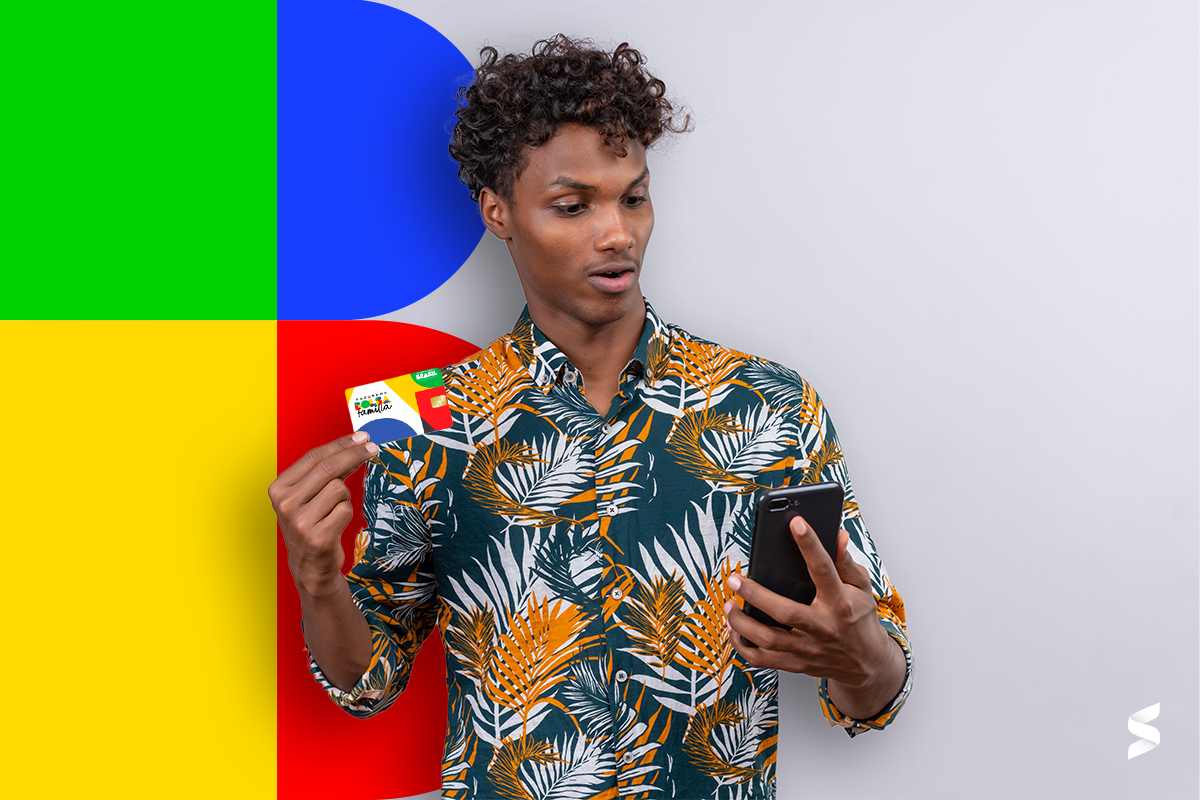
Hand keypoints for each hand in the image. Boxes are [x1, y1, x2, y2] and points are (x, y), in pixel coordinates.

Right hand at [268, 431, 377, 593]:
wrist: (309, 566)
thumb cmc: (311, 523)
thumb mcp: (308, 495)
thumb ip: (325, 471)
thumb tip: (358, 444)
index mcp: (279, 489)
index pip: (314, 457)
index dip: (341, 444)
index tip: (363, 437)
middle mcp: (285, 504)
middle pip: (328, 468)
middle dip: (355, 454)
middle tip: (374, 448)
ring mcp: (300, 522)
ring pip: (339, 489)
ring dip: (344, 497)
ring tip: (333, 511)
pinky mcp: (318, 537)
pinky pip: (346, 510)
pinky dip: (346, 514)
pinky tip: (334, 524)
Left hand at [724, 517, 893, 690]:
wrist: (867, 663)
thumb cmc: (859, 618)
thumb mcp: (861, 587)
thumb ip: (846, 562)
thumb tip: (838, 534)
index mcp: (840, 602)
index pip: (824, 570)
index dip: (811, 545)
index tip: (796, 523)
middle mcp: (822, 627)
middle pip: (785, 613)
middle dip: (756, 595)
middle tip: (734, 579)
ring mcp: (808, 648)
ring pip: (769, 640)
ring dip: (743, 623)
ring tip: (729, 605)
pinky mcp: (796, 663)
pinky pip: (763, 660)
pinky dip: (743, 646)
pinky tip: (734, 630)